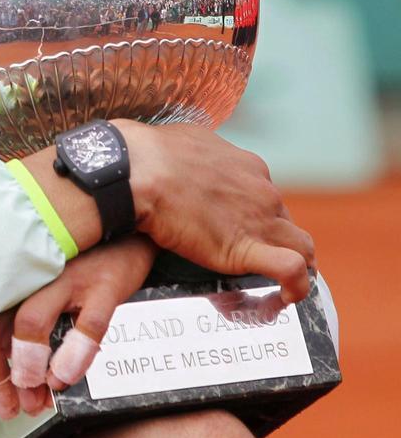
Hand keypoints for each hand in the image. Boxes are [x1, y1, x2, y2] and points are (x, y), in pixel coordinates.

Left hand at [0, 235, 157, 429]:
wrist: (119, 219)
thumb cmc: (67, 260)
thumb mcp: (27, 286)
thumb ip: (5, 326)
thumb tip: (0, 379)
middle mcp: (19, 274)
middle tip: (7, 407)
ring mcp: (60, 277)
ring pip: (28, 324)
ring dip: (26, 368)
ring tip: (33, 394)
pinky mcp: (99, 284)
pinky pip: (84, 326)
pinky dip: (73, 357)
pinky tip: (65, 376)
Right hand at [116, 121, 315, 304]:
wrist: (136, 170)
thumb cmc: (149, 154)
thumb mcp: (188, 141)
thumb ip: (202, 155)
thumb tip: (191, 160)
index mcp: (248, 167)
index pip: (265, 197)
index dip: (256, 215)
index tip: (240, 226)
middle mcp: (262, 191)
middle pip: (284, 222)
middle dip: (275, 239)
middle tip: (254, 256)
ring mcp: (259, 220)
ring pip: (301, 246)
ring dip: (297, 264)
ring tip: (282, 283)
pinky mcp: (246, 248)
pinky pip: (291, 270)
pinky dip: (297, 285)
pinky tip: (286, 296)